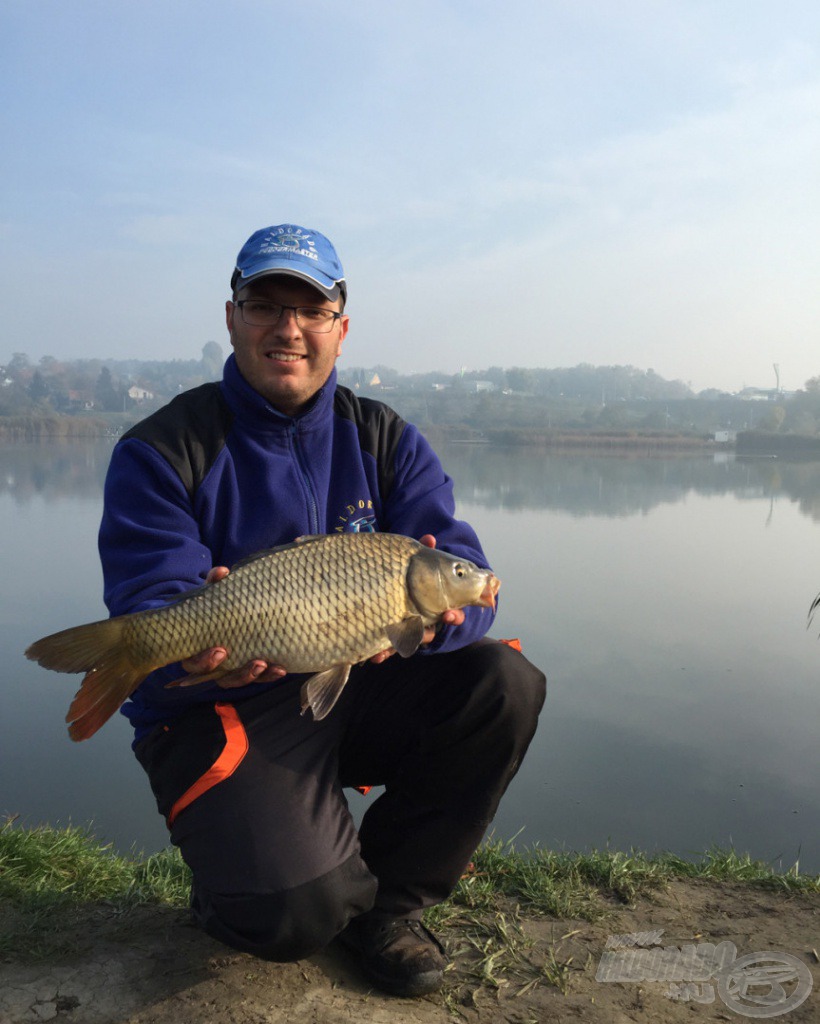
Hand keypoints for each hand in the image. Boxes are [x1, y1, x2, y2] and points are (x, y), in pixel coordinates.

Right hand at [173, 566, 286, 688]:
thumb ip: (214, 584)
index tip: (220, 650)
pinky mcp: (247, 669)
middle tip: (255, 662)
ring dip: (253, 675)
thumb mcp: (211, 595)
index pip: (194, 664)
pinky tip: (281, 668)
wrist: (223, 613)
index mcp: (195, 649)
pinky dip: (268, 675)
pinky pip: (257, 678)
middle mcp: (212, 665)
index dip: (204, 662)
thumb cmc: (212, 607)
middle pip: (219, 677)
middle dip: (237, 672)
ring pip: (238, 680)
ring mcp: (231, 669)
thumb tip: (222, 572)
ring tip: (267, 665)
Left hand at [368, 534, 464, 664]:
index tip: (450, 614)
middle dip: (429, 634)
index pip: (452, 613)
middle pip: (432, 632)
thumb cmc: (407, 571)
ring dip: (402, 645)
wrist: (380, 580)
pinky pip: (387, 648)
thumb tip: (429, 538)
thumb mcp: (413, 560)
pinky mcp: (388, 636)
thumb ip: (422, 551)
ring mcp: (406, 629)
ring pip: (408, 642)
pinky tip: (375, 656)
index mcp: (436, 604)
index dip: (454, 616)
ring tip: (392, 647)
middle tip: (427, 633)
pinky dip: (382, 653)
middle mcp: (424, 620)